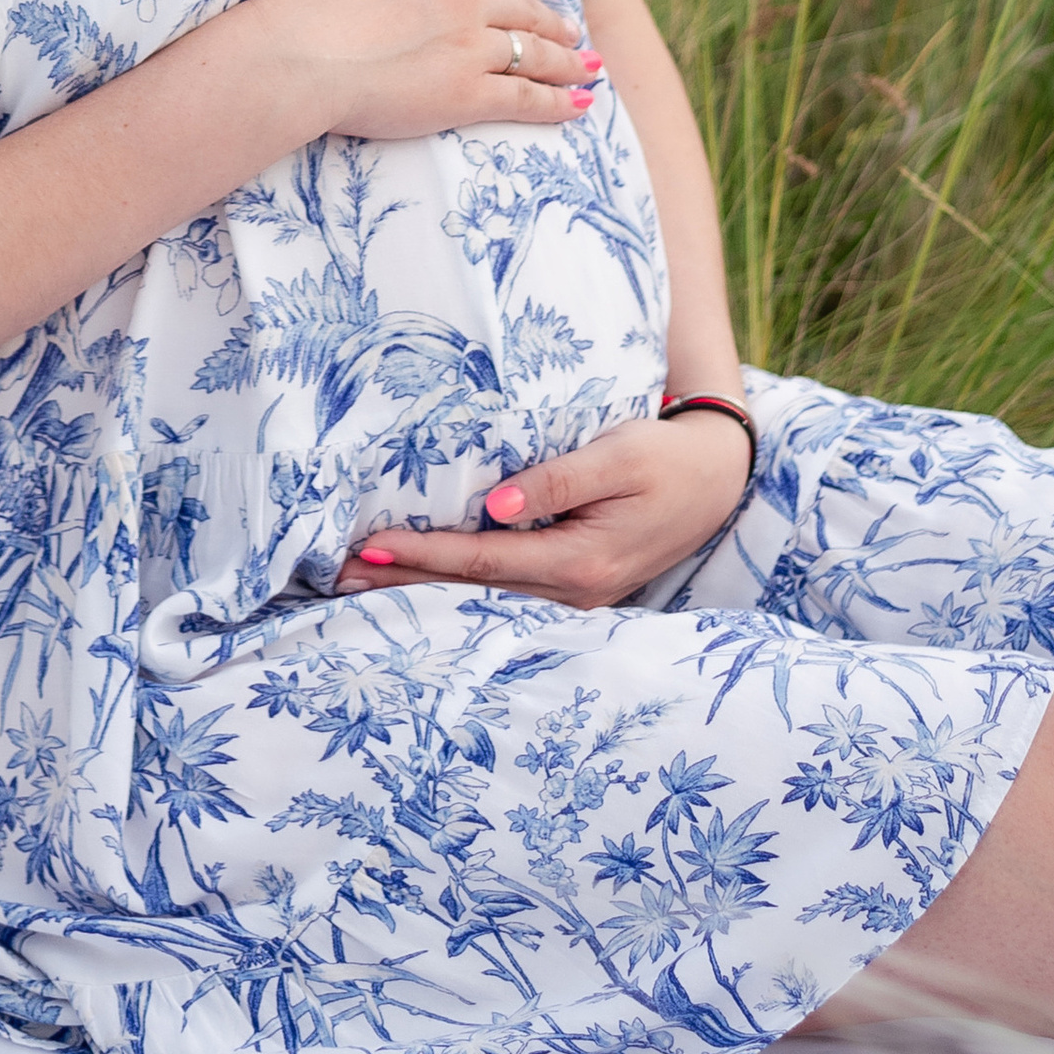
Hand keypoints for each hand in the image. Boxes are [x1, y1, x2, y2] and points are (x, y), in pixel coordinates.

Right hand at [249, 0, 599, 146]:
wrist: (300, 52)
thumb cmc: (305, 0)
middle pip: (521, 8)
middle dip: (551, 20)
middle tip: (571, 30)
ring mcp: (469, 45)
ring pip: (533, 50)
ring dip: (565, 59)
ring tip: (585, 65)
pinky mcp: (469, 93)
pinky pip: (526, 97)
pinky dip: (558, 101)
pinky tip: (580, 103)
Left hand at [329, 411, 752, 610]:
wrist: (716, 478)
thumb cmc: (664, 456)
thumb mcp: (619, 456)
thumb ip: (559, 479)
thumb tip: (496, 505)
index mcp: (581, 561)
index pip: (483, 561)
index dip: (424, 553)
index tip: (371, 544)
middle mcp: (574, 591)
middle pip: (473, 591)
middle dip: (404, 581)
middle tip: (337, 574)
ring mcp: (575, 596)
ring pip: (484, 597)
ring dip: (423, 588)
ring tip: (362, 581)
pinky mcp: (573, 585)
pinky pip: (504, 592)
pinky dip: (458, 586)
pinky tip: (422, 581)